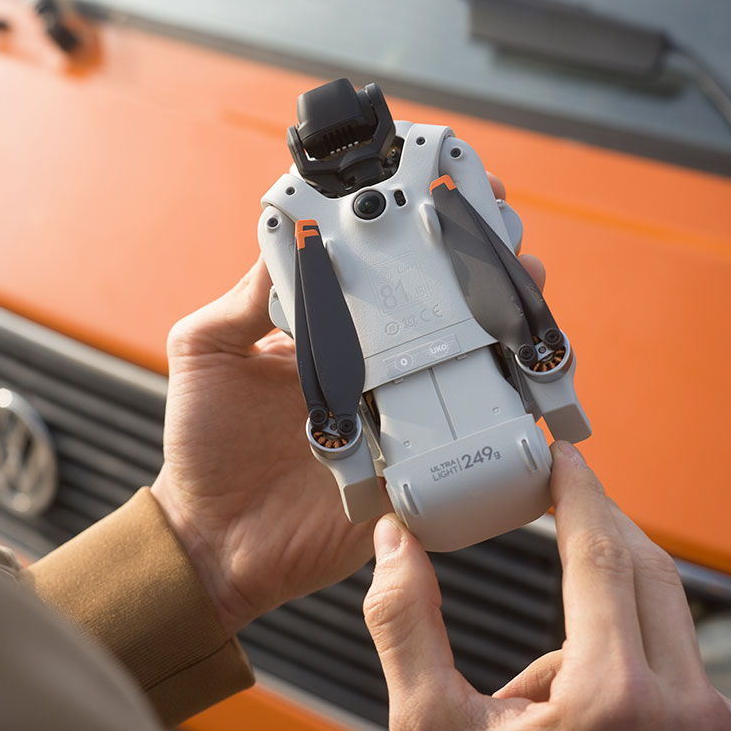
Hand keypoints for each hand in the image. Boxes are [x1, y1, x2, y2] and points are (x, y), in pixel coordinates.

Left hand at [153, 176, 543, 638]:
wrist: (216, 540)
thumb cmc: (204, 446)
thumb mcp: (205, 352)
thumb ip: (242, 301)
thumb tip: (285, 242)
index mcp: (328, 332)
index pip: (378, 270)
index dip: (411, 231)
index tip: (442, 190)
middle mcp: (371, 366)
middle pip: (438, 305)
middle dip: (478, 261)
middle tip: (501, 230)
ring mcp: (397, 413)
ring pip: (466, 359)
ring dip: (505, 317)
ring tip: (525, 280)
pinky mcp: (413, 465)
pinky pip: (468, 434)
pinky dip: (505, 406)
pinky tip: (526, 370)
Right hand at [363, 441, 730, 730]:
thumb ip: (406, 623)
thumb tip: (395, 542)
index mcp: (612, 702)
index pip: (601, 552)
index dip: (578, 491)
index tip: (562, 454)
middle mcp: (689, 716)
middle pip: (646, 570)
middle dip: (597, 532)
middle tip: (554, 509)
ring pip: (665, 622)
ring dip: (608, 621)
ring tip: (551, 702)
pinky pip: (691, 672)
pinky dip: (644, 669)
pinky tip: (602, 728)